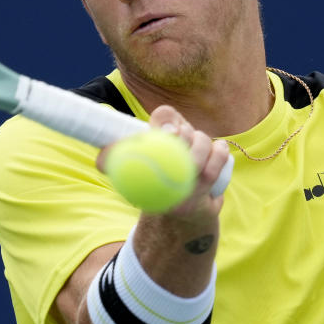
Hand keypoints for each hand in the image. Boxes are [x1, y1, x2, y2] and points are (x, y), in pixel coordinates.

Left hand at [97, 105, 228, 222]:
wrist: (177, 209)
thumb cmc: (151, 187)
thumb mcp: (130, 175)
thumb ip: (114, 163)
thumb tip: (101, 159)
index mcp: (161, 130)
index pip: (165, 114)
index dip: (167, 122)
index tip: (166, 135)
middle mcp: (183, 133)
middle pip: (188, 129)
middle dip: (186, 144)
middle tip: (182, 164)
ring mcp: (203, 144)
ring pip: (206, 142)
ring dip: (201, 162)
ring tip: (192, 181)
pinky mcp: (219, 155)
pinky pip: (222, 154)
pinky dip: (215, 166)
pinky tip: (207, 181)